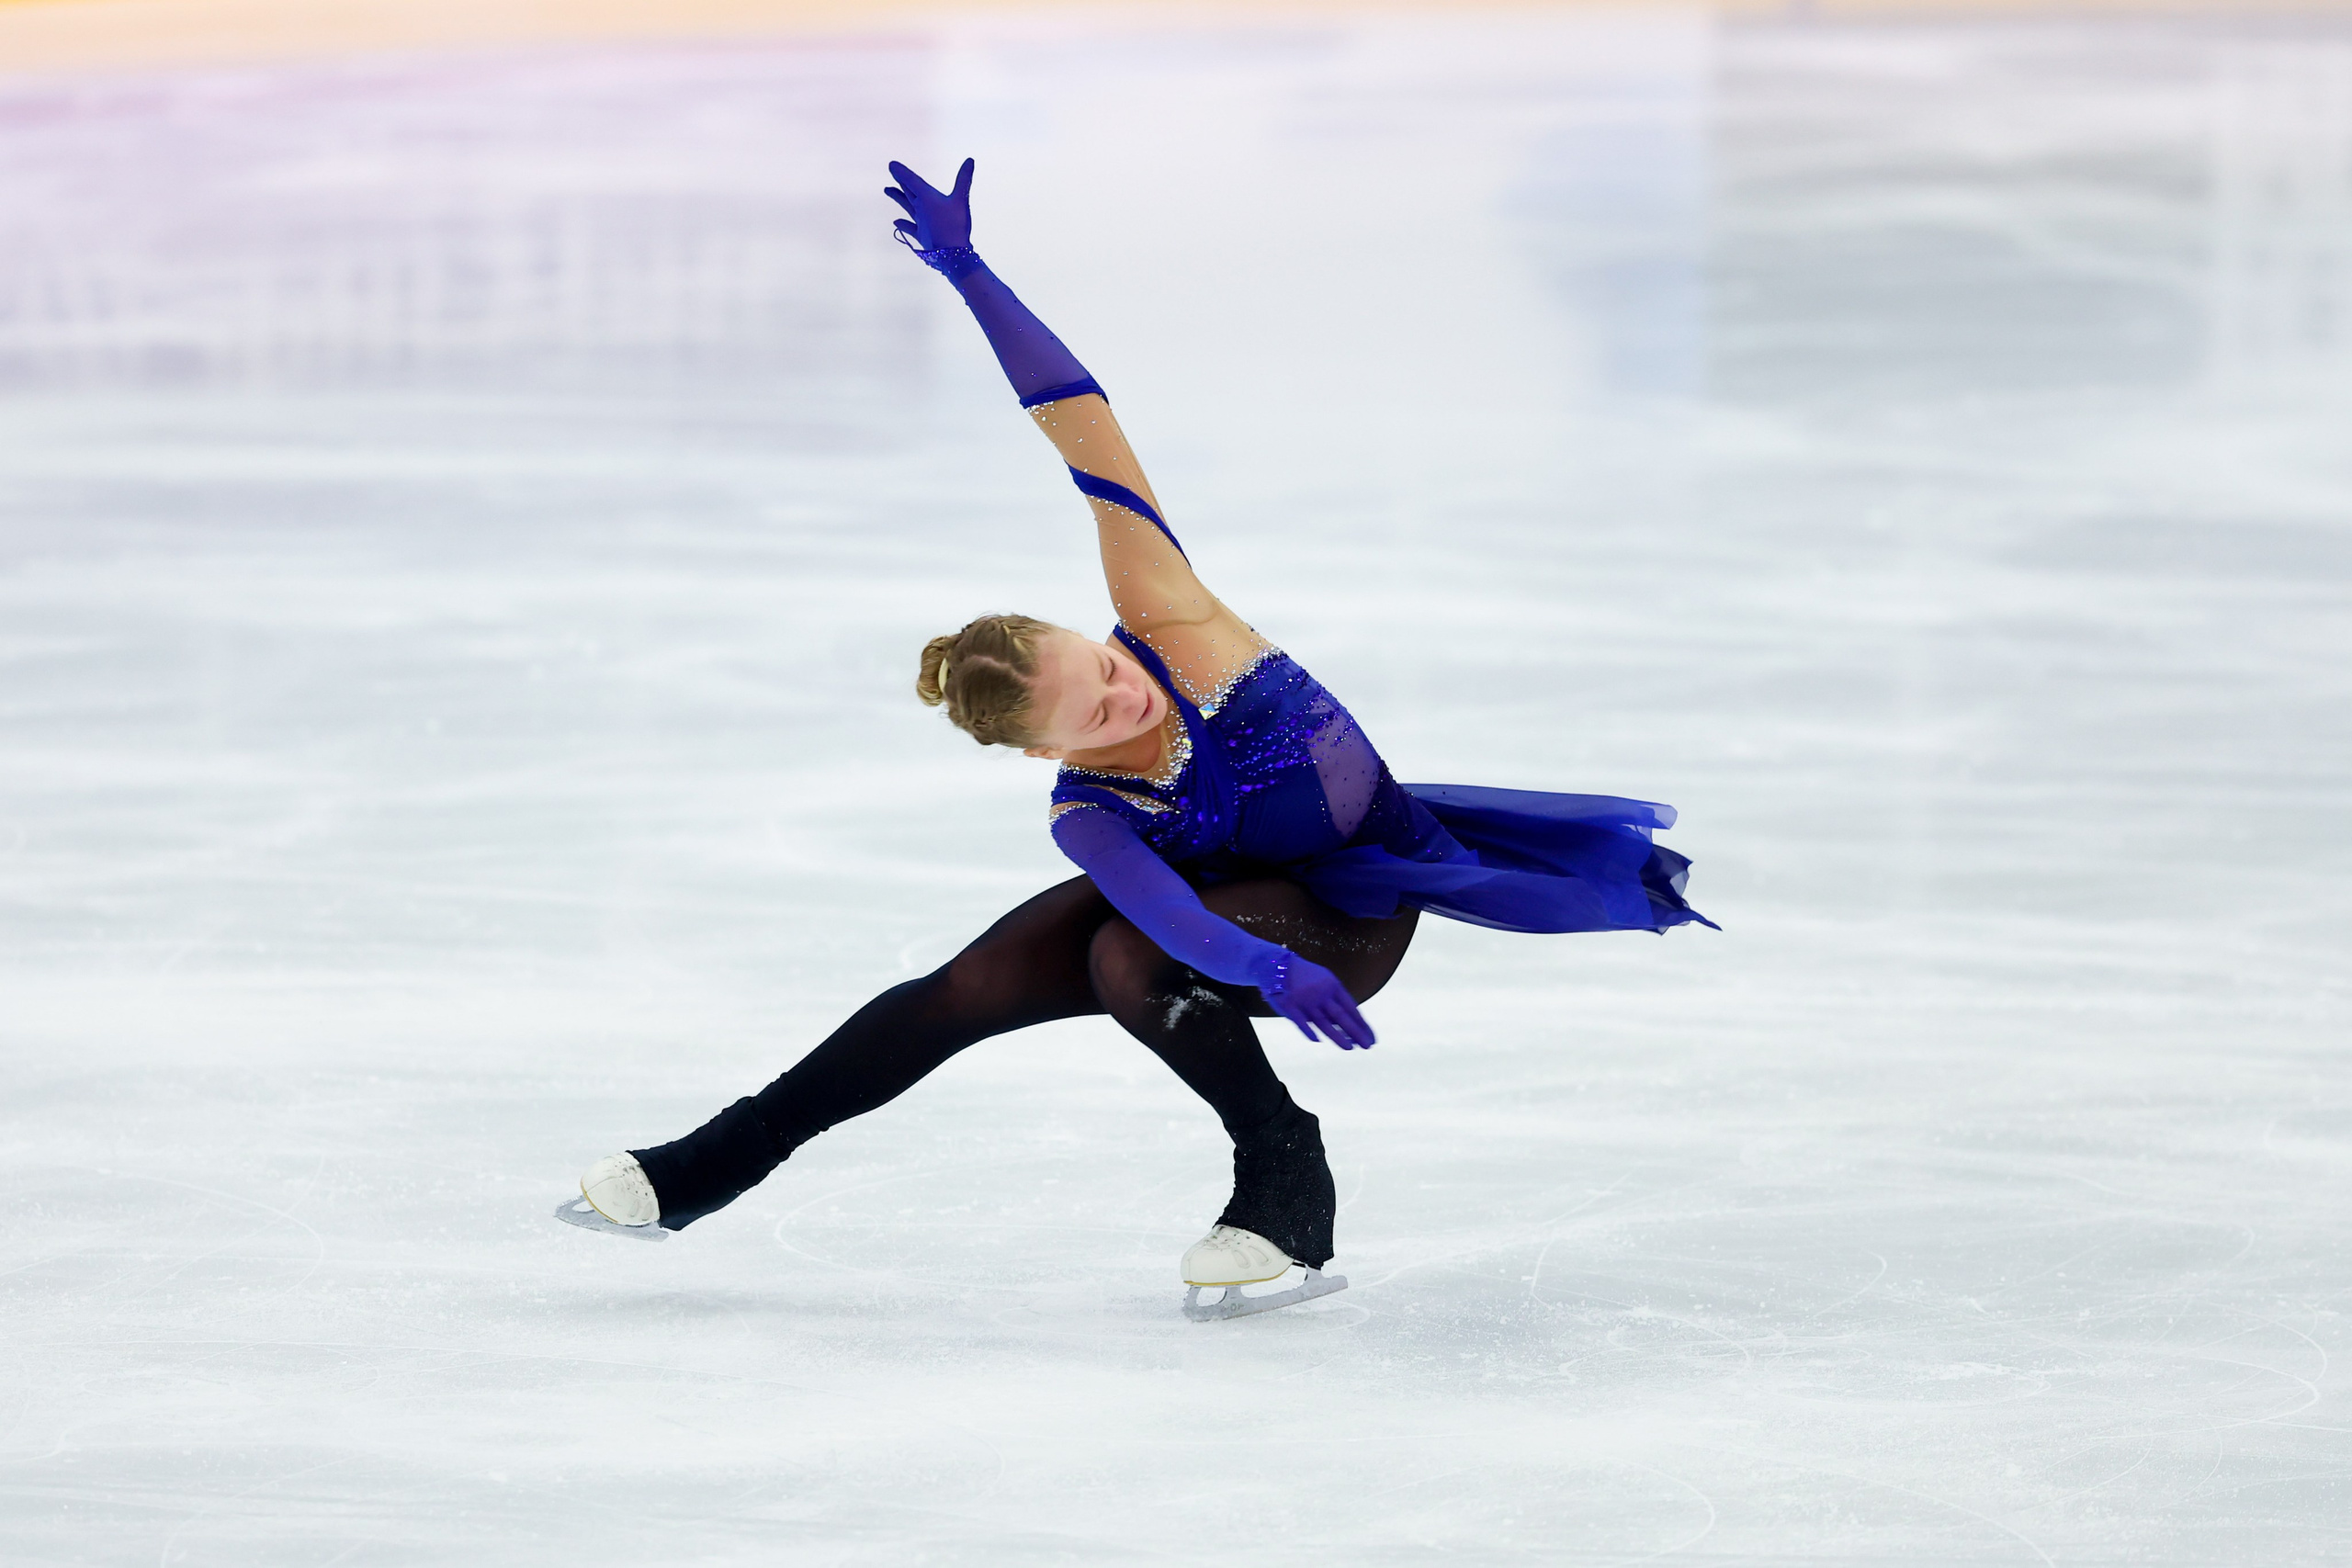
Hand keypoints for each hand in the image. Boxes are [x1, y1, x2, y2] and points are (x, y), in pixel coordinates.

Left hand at [884, 157, 974, 251]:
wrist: (950, 254)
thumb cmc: (955, 225)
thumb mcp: (961, 200)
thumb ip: (964, 179)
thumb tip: (970, 160)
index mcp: (926, 197)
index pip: (911, 180)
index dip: (901, 172)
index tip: (891, 164)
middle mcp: (919, 208)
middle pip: (908, 191)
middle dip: (901, 181)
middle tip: (892, 172)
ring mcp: (919, 222)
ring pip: (906, 206)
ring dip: (897, 197)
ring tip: (886, 190)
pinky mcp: (921, 235)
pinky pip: (910, 227)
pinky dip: (903, 224)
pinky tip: (896, 222)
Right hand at [1257, 953, 1375, 1050]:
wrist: (1278, 965)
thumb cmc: (1306, 976)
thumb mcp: (1325, 980)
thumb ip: (1335, 1000)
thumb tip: (1349, 1022)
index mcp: (1333, 986)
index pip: (1351, 1008)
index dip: (1362, 1024)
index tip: (1371, 1037)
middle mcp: (1321, 993)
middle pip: (1341, 1016)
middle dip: (1356, 1032)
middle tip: (1368, 1046)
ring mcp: (1305, 1000)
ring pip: (1323, 1022)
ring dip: (1337, 1036)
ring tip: (1350, 1048)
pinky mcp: (1290, 1005)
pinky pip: (1300, 1021)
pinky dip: (1308, 1031)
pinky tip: (1318, 1040)